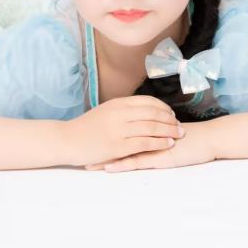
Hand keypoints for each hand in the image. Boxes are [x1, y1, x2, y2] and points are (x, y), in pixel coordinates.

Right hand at [65, 95, 185, 166]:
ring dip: (169, 131)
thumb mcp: (104, 111)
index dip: (163, 107)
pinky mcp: (118, 146)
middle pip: (154, 113)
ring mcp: (119, 129)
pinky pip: (145, 143)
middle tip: (180, 125)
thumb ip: (121, 110)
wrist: (66, 140)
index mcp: (118, 104)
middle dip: (170, 120)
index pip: (148, 102)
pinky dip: (159, 143)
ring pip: (152, 128)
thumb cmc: (84, 128)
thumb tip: (139, 110)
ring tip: (179, 135)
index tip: (171, 114)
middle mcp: (120, 113)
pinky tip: (168, 144)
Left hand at [85, 121, 214, 171]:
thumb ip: (152, 132)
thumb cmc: (190, 137)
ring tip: (87, 164)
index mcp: (147, 127)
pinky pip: (137, 161)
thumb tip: (138, 131)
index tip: (85, 140)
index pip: (120, 130)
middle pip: (117, 139)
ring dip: (105, 158)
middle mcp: (146, 134)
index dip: (102, 134)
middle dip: (98, 146)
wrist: (208, 138)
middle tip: (79, 152)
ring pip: (124, 151)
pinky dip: (121, 164)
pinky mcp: (159, 157)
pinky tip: (109, 168)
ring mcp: (152, 146)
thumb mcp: (167, 133)